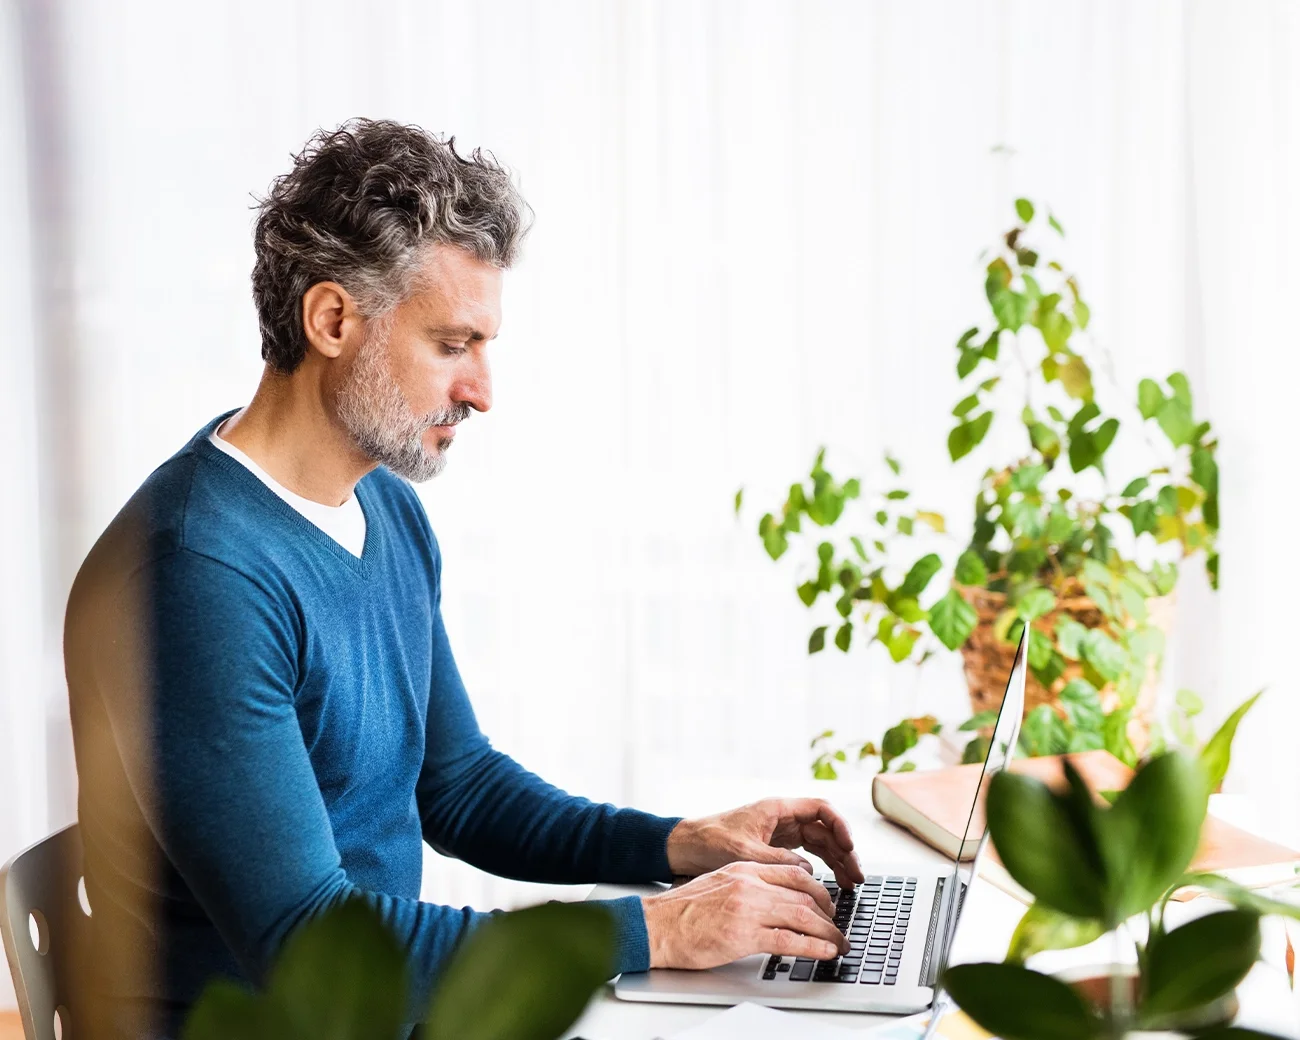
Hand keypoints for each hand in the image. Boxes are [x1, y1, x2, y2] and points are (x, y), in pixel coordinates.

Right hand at [642, 862, 850, 968]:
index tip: (826, 903)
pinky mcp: (744, 935)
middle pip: (804, 893)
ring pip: (804, 916)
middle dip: (829, 912)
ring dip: (828, 932)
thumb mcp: (718, 884)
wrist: (656, 925)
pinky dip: (814, 947)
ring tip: (839, 944)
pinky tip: (826, 952)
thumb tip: (772, 900)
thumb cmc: (681, 911)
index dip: (817, 889)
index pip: (793, 872)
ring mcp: (748, 908)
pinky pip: (790, 940)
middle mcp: (750, 884)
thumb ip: (746, 887)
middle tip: (837, 926)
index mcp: (743, 869)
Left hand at [666, 798, 864, 888]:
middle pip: (825, 830)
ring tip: (850, 885)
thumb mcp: (744, 852)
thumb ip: (777, 860)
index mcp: (777, 809)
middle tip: (857, 876)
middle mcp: (782, 818)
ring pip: (819, 844)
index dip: (839, 826)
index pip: (820, 809)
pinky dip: (821, 869)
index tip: (849, 846)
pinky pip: (807, 855)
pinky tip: (829, 885)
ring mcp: (780, 833)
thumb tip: (809, 872)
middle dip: (844, 851)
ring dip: (836, 862)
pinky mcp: (775, 848)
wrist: (685, 847)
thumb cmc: (709, 841)